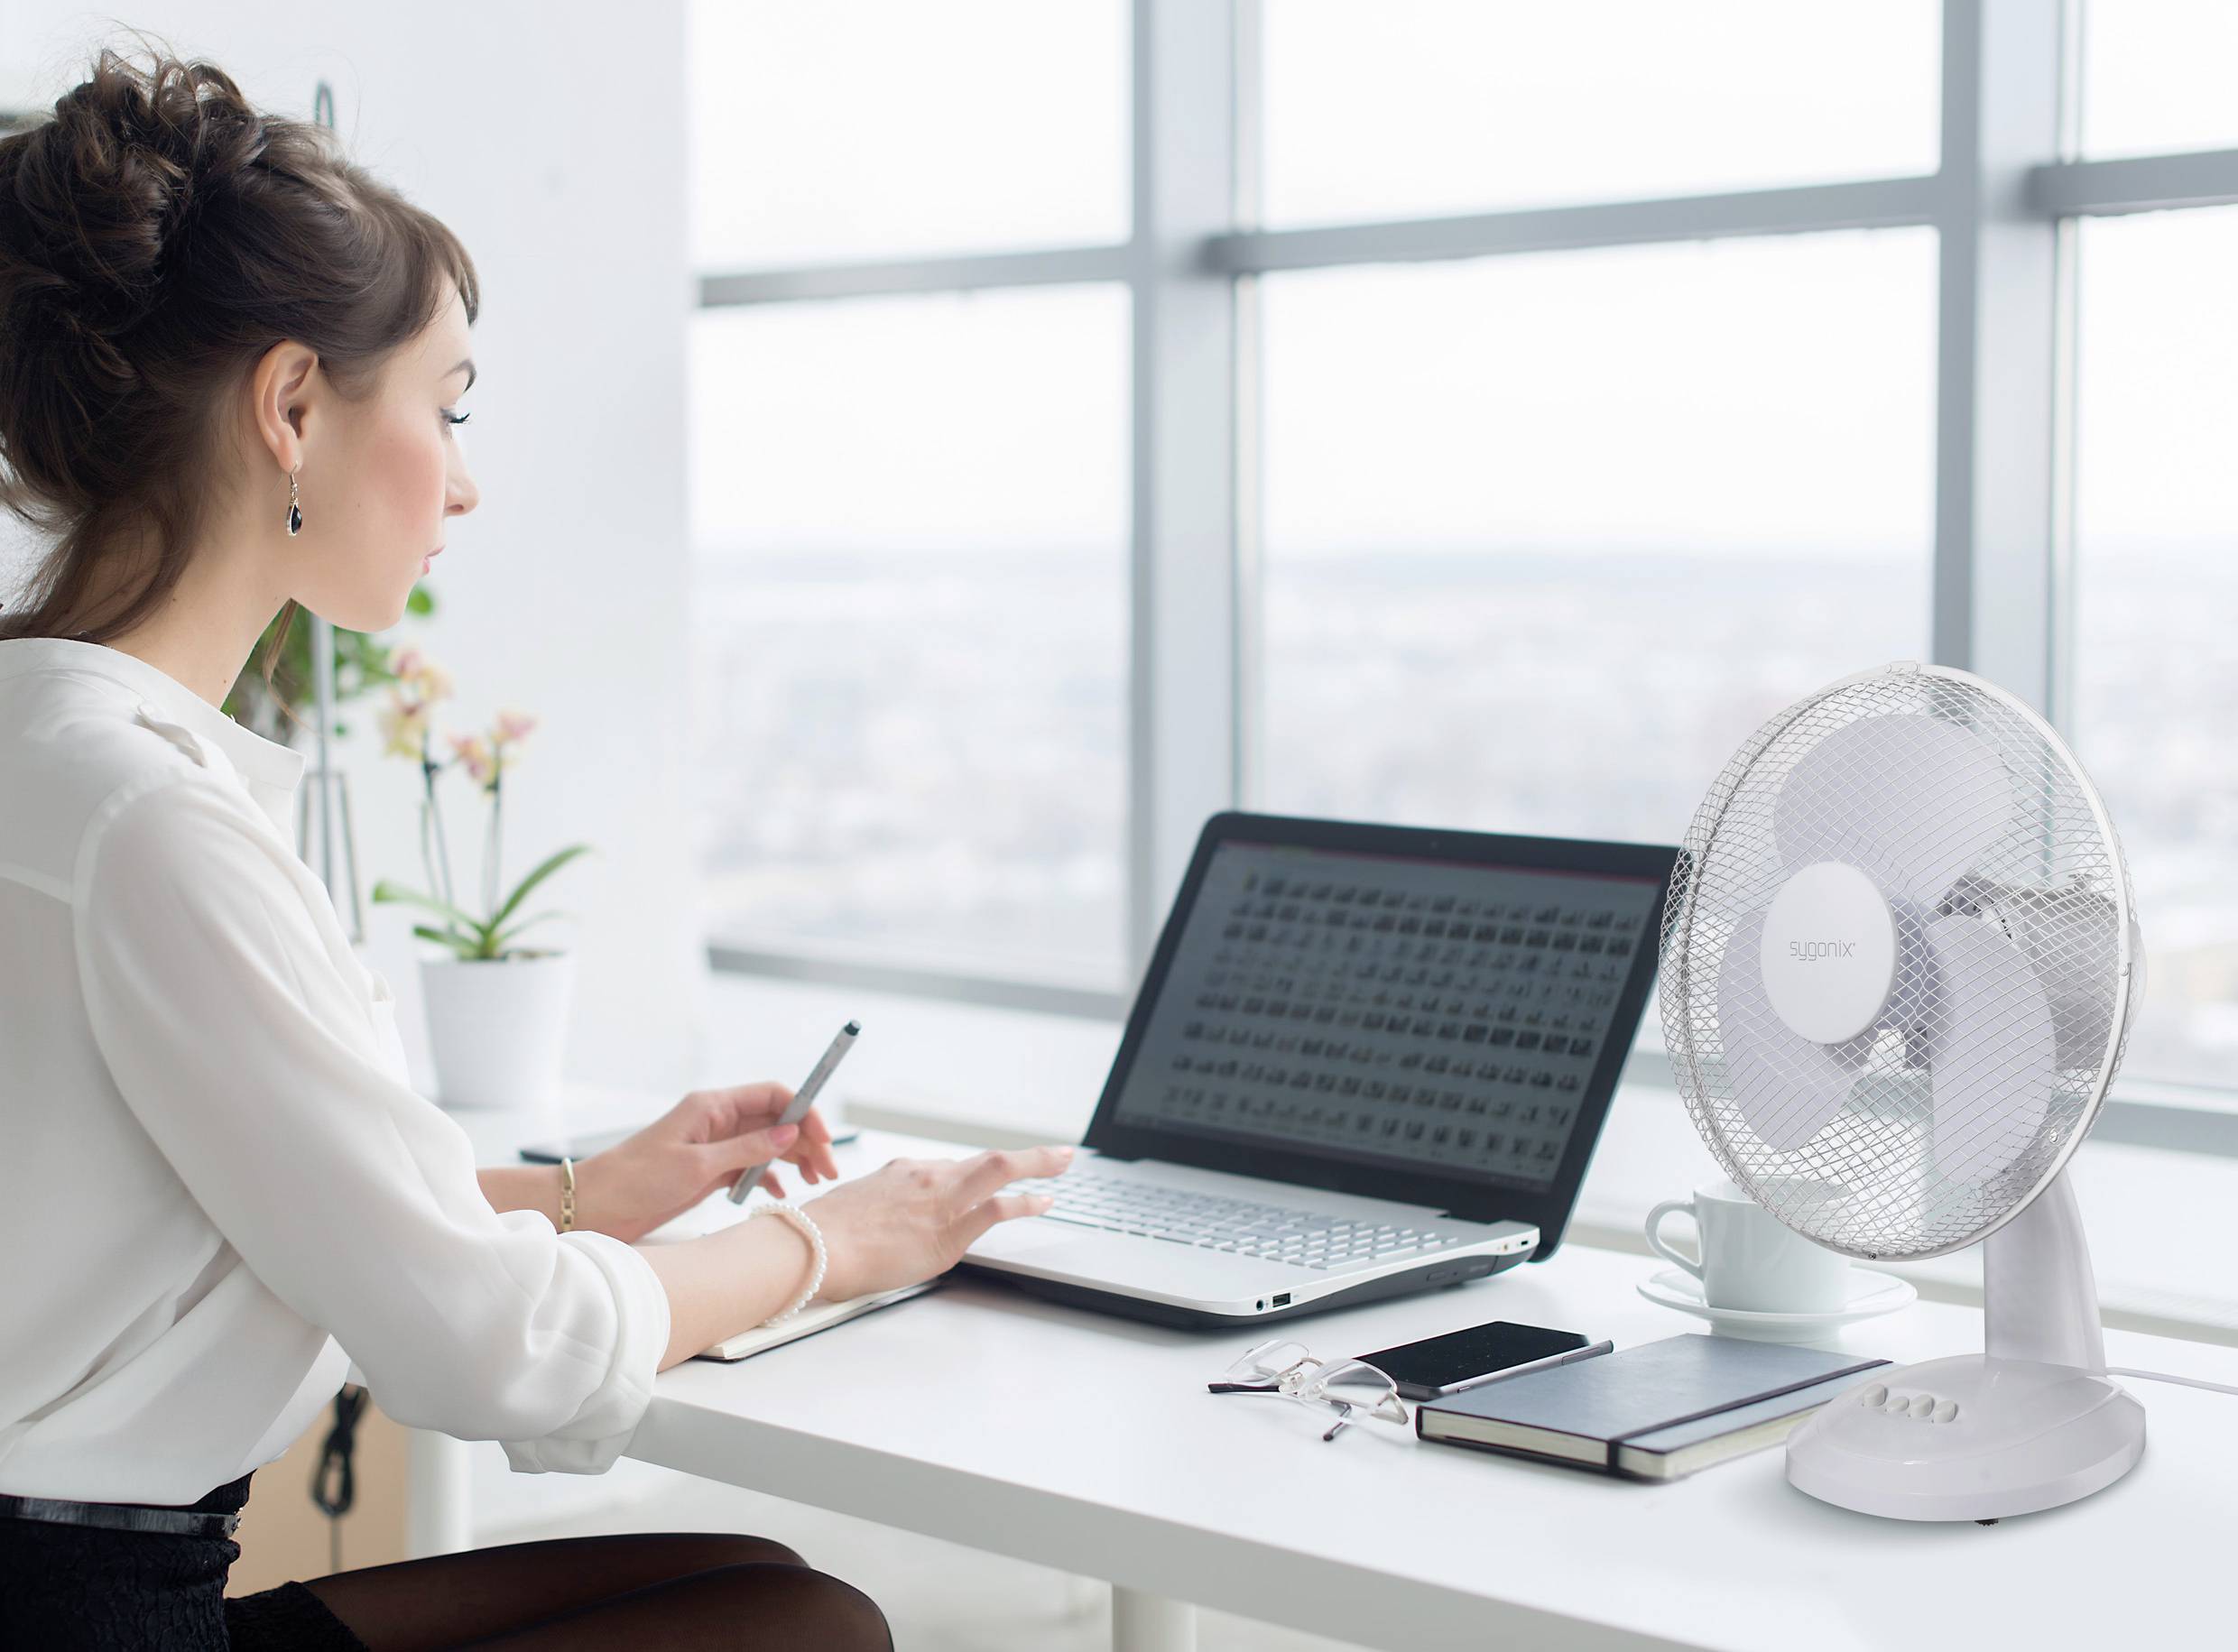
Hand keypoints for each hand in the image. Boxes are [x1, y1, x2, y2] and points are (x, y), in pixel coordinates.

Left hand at [577, 1082, 841, 1242]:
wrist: (595, 1207)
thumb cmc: (636, 1180)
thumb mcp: (697, 1167)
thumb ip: (747, 1149)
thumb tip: (791, 1131)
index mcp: (712, 1106)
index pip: (773, 1095)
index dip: (804, 1112)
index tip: (824, 1139)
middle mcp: (717, 1121)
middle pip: (776, 1120)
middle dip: (806, 1141)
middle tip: (828, 1170)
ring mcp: (715, 1147)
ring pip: (768, 1145)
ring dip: (794, 1160)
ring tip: (814, 1182)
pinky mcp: (709, 1171)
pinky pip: (751, 1168)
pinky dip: (769, 1178)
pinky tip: (780, 1194)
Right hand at [802, 1144, 1076, 1302]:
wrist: (815, 1246)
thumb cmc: (825, 1235)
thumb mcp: (855, 1210)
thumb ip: (880, 1211)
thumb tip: (887, 1224)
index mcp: (902, 1174)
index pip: (951, 1169)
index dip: (979, 1175)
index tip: (992, 1176)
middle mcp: (926, 1178)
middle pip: (986, 1160)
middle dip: (1027, 1157)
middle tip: (1056, 1154)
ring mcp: (941, 1201)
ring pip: (999, 1170)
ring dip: (1037, 1165)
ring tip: (1062, 1164)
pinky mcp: (949, 1230)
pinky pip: (997, 1208)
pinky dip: (1025, 1202)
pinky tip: (1043, 1202)